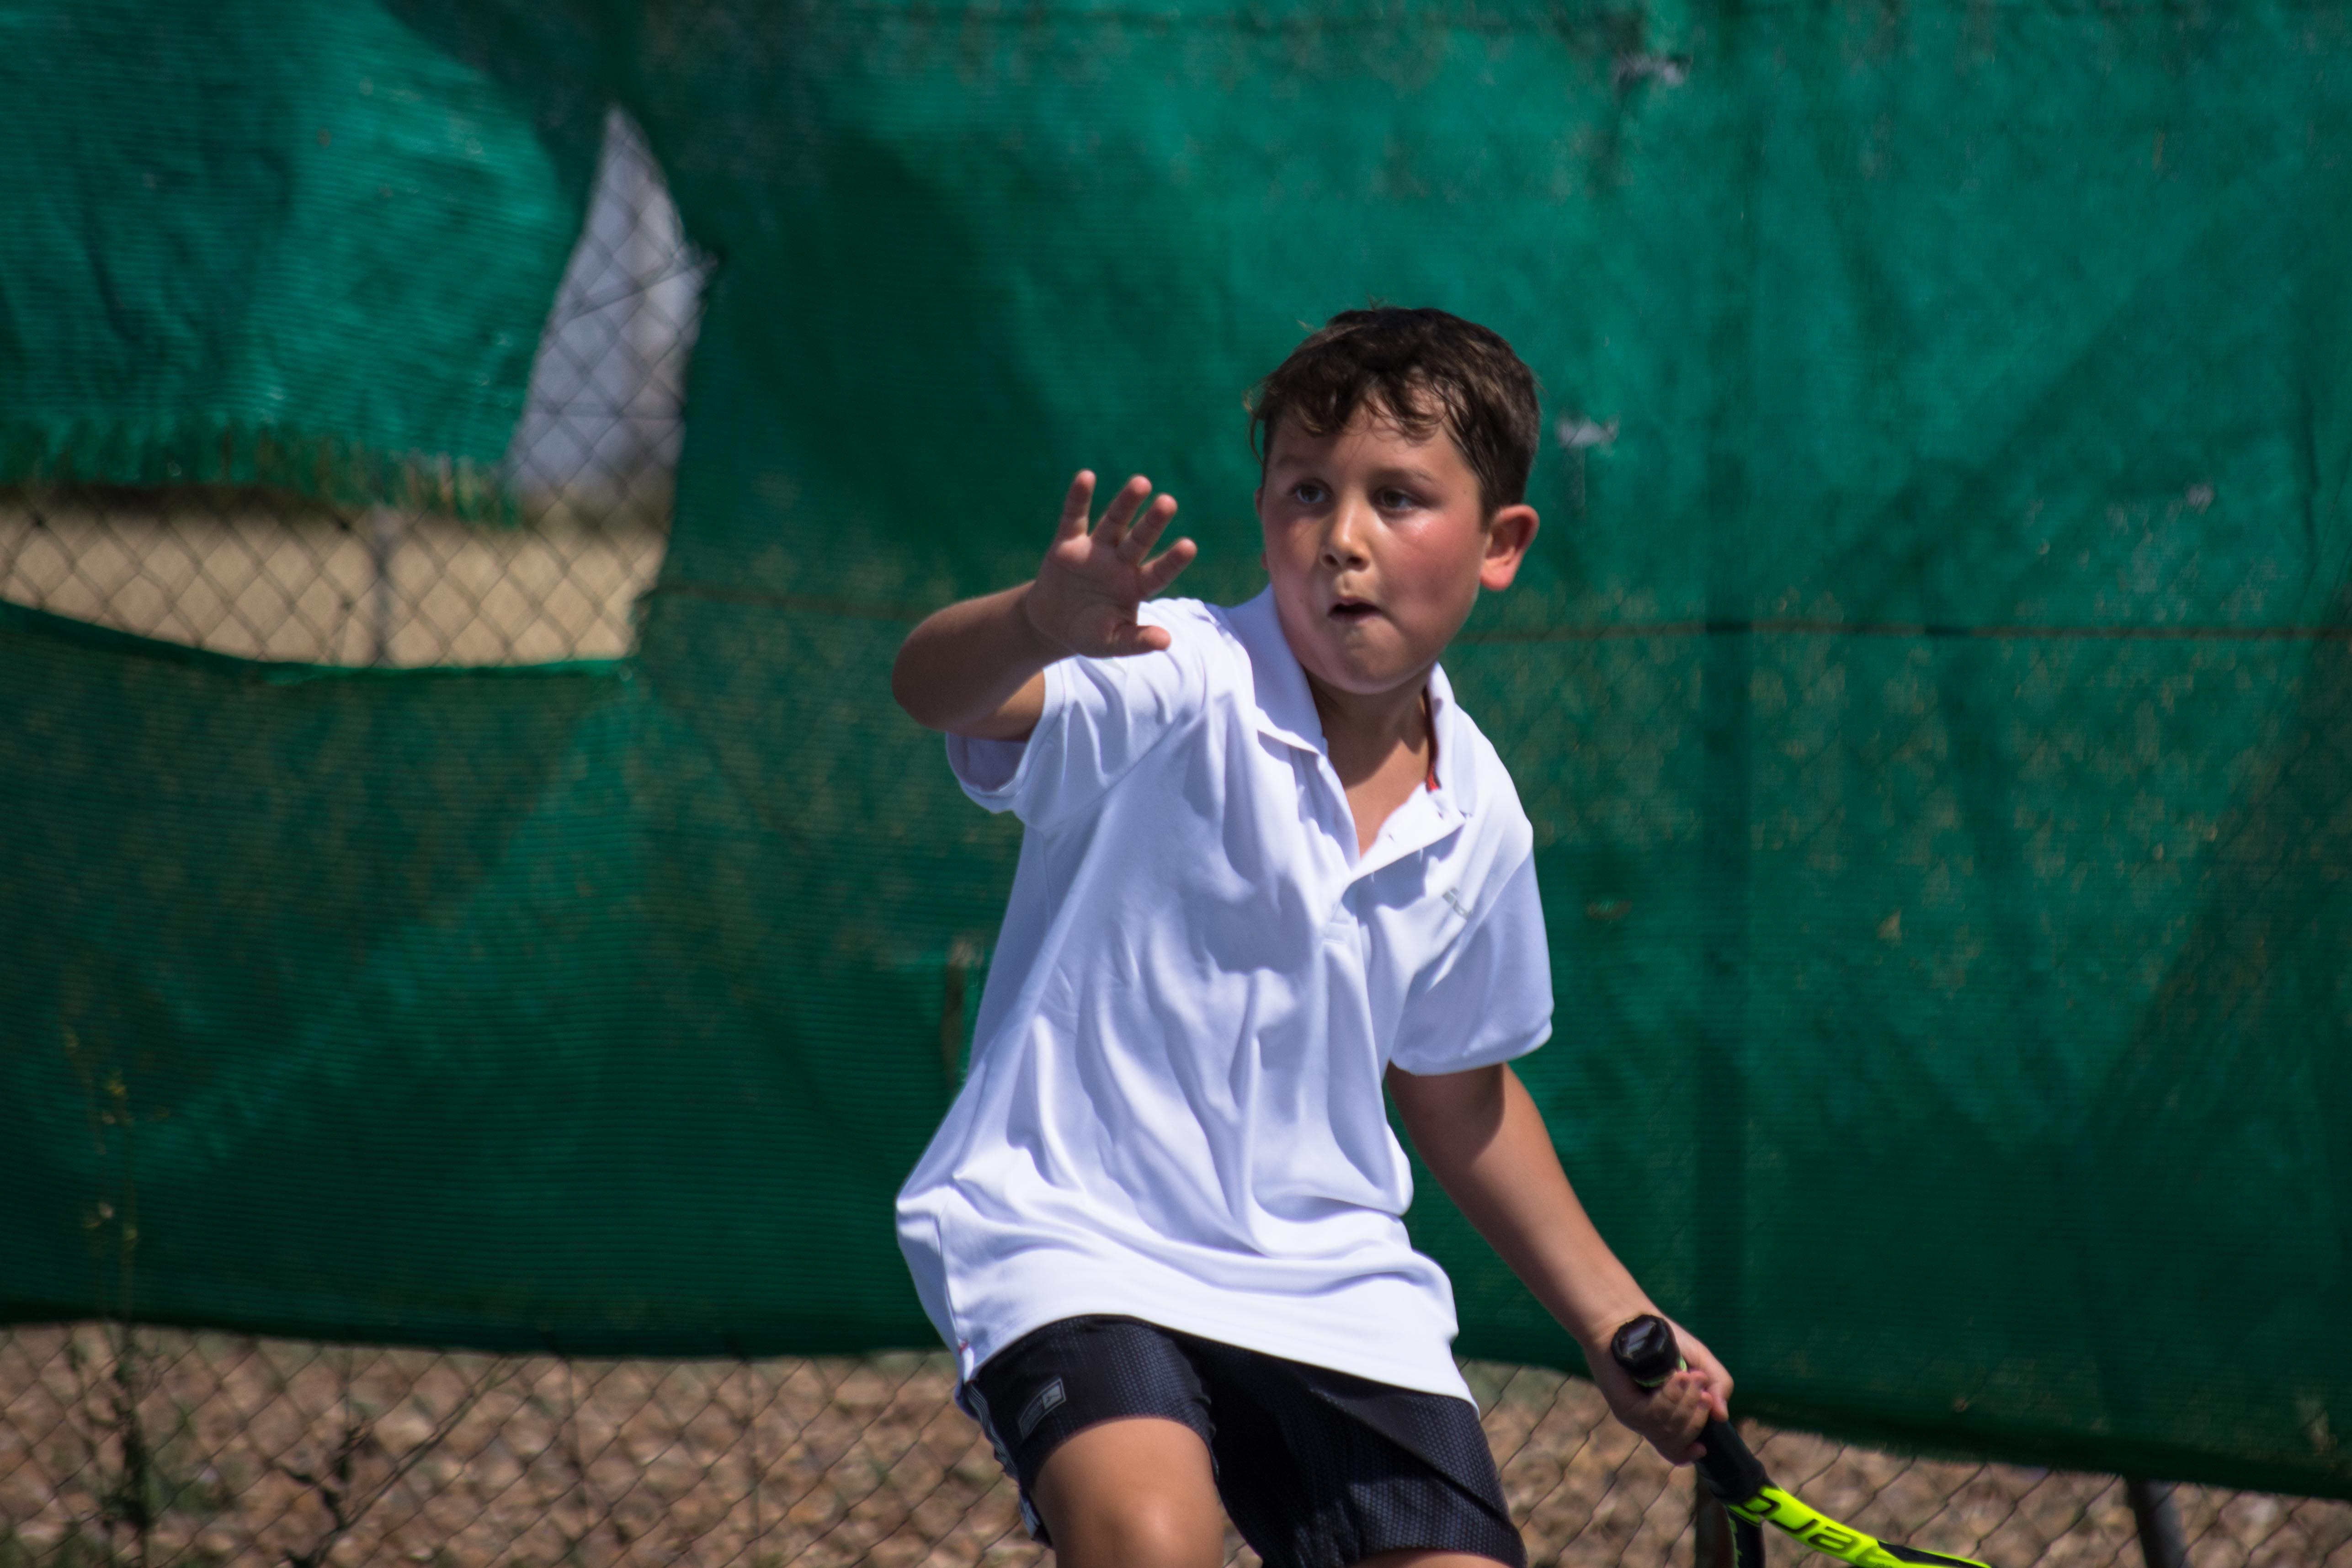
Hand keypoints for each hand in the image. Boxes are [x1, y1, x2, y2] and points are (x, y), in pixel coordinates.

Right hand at [1025, 471, 1196, 657]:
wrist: (1052, 625)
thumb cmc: (1090, 634)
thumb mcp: (1112, 643)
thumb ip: (1137, 641)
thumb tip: (1167, 641)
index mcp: (1136, 586)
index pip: (1159, 572)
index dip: (1173, 560)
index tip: (1189, 546)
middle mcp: (1120, 563)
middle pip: (1140, 539)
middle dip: (1153, 522)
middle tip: (1169, 502)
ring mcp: (1095, 550)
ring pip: (1114, 523)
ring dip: (1126, 503)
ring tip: (1141, 483)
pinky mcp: (1067, 543)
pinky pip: (1074, 518)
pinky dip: (1078, 498)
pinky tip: (1085, 476)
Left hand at [1586, 1315, 1733, 1465]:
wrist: (1632, 1321)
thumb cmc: (1666, 1340)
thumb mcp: (1701, 1361)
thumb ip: (1718, 1385)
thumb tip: (1723, 1416)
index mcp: (1668, 1416)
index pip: (1676, 1451)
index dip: (1690, 1453)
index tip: (1703, 1447)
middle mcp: (1650, 1420)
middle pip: (1677, 1443)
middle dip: (1696, 1418)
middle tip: (1703, 1391)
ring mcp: (1636, 1415)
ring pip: (1668, 1430)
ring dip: (1686, 1403)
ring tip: (1689, 1376)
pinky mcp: (1625, 1406)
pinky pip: (1654, 1415)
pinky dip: (1671, 1396)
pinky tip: (1676, 1376)